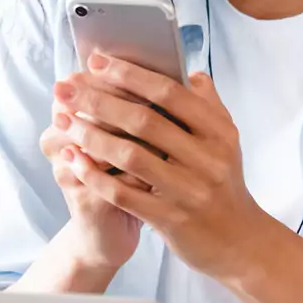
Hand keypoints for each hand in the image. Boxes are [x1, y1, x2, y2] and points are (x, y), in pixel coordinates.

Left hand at [54, 53, 279, 283]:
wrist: (239, 242)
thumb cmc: (225, 184)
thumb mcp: (226, 142)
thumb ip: (208, 105)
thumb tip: (189, 72)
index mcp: (219, 132)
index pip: (170, 93)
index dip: (130, 75)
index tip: (95, 61)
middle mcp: (207, 159)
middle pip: (144, 121)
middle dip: (98, 100)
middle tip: (64, 88)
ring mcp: (189, 191)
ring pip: (130, 156)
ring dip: (91, 135)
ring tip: (63, 120)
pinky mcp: (171, 220)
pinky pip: (124, 194)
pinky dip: (95, 175)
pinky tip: (73, 160)